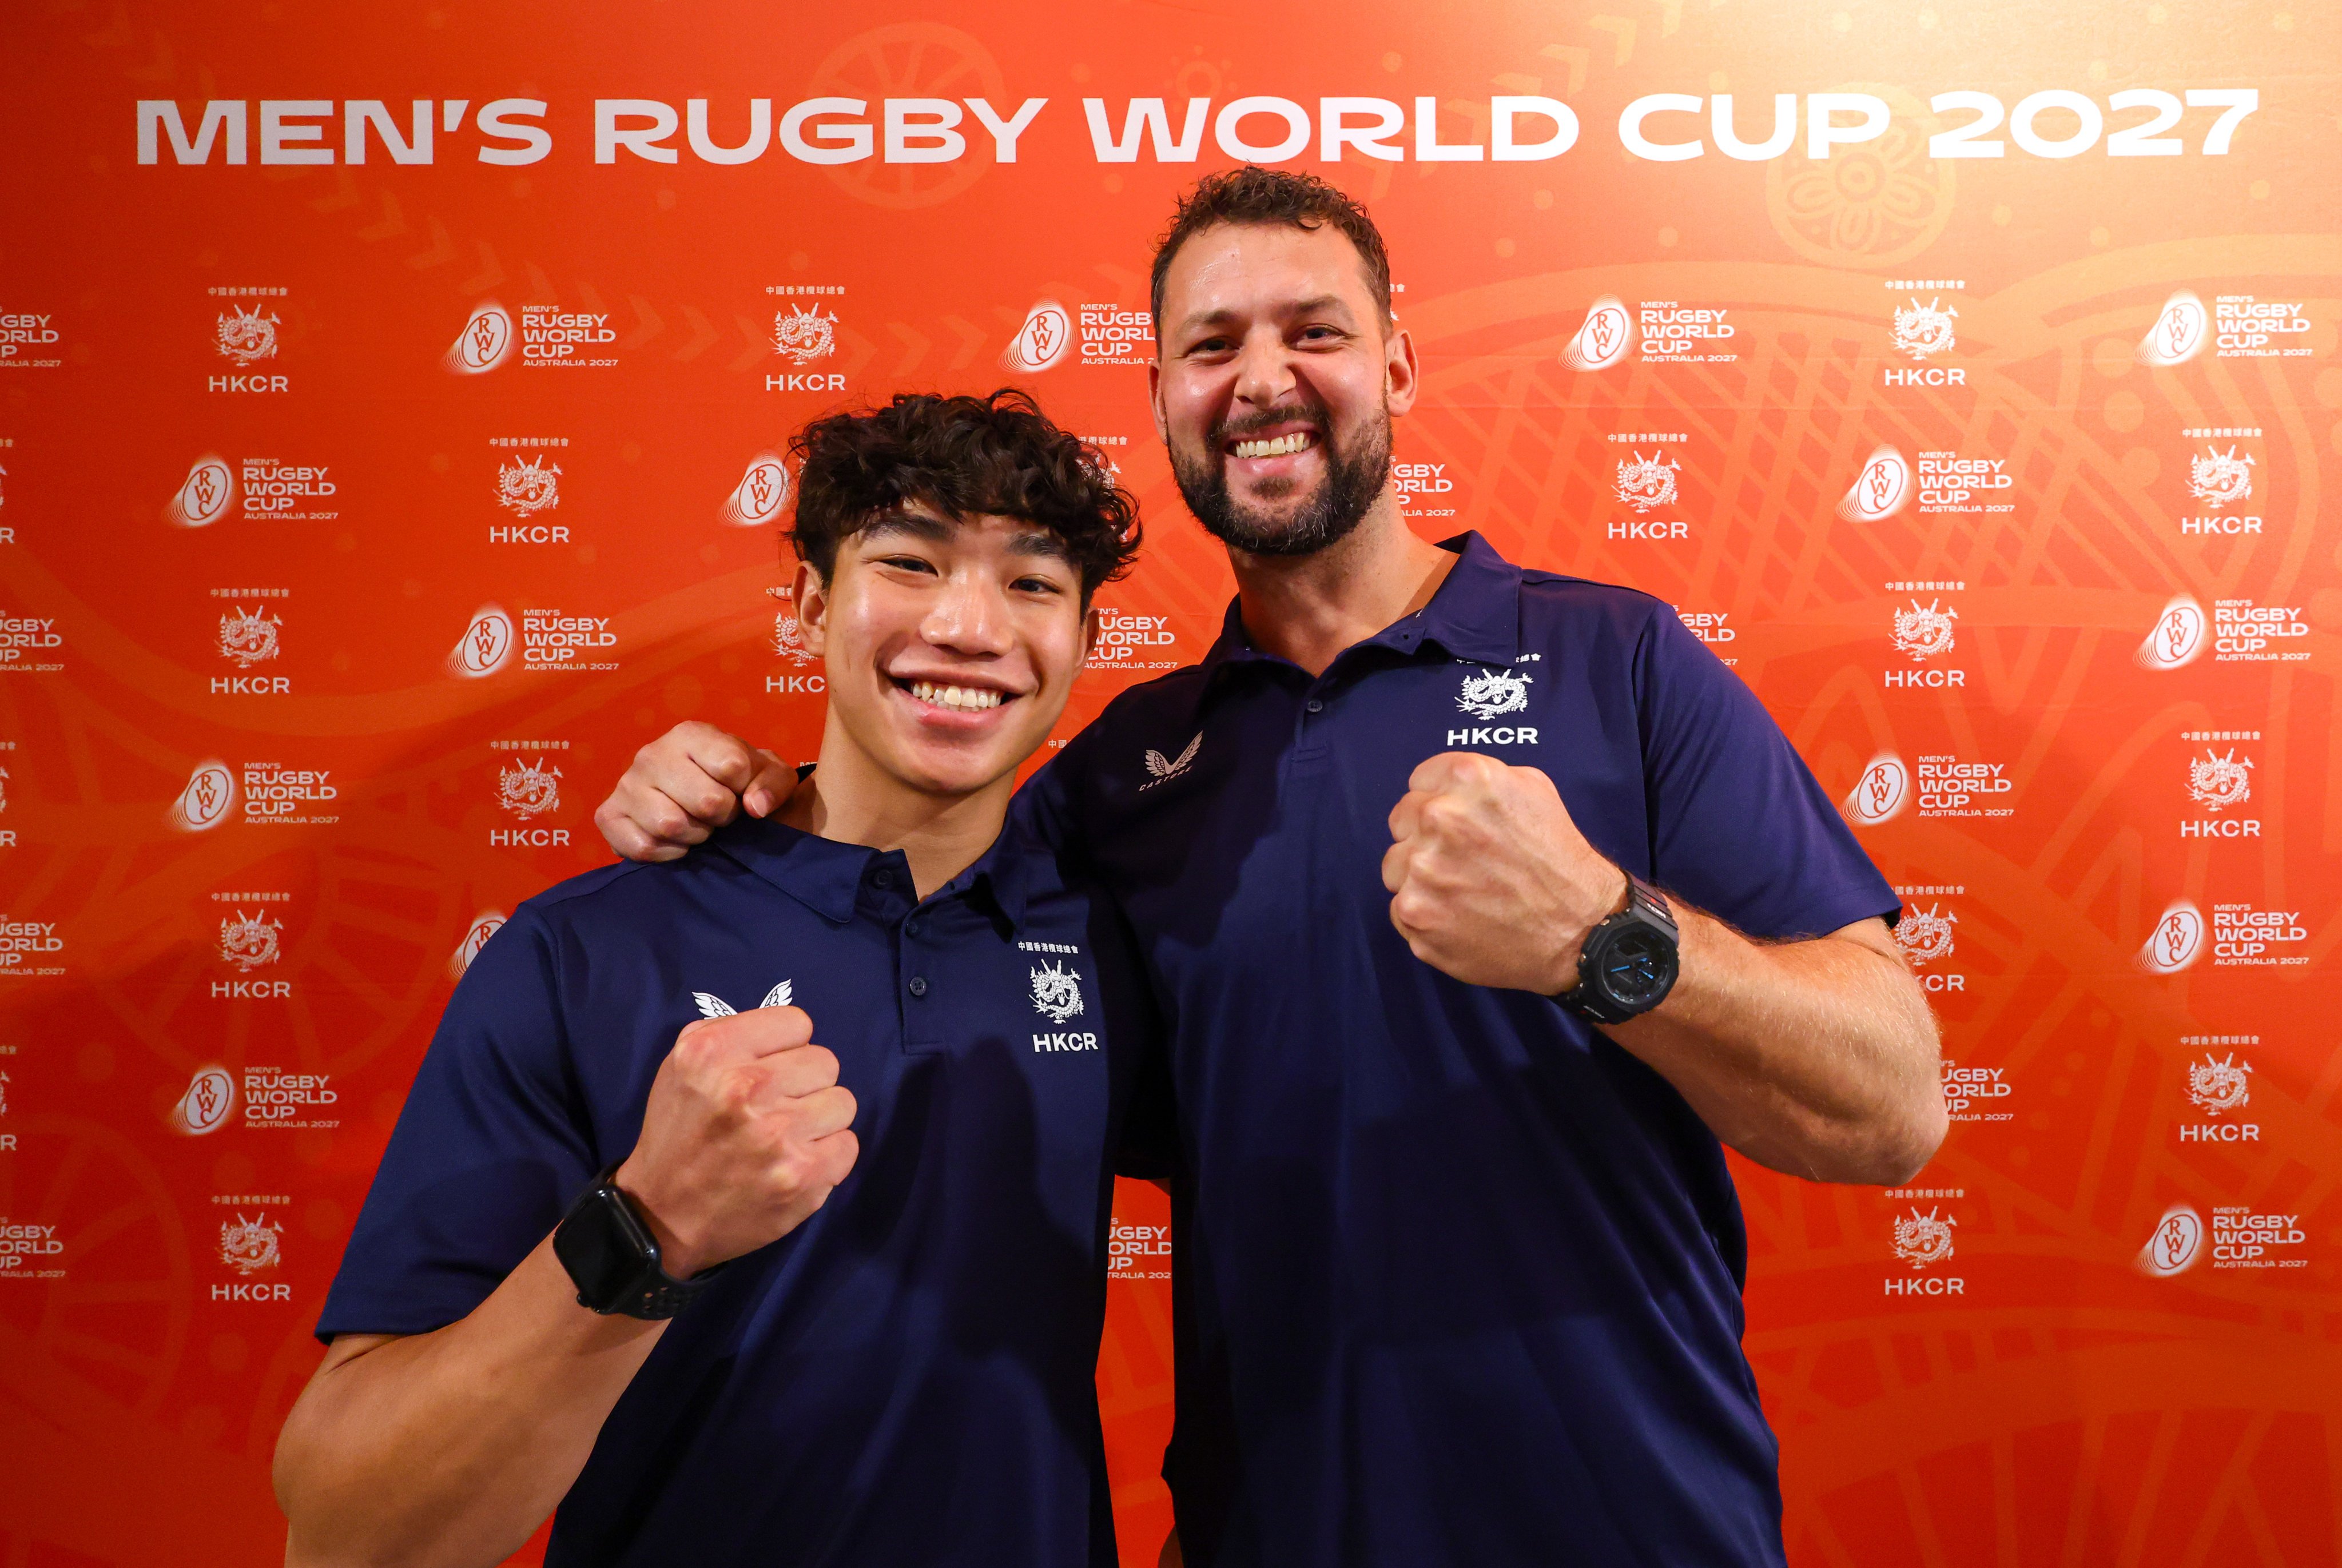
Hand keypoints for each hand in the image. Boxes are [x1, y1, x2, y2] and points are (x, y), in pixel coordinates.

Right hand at [594, 721, 794, 861]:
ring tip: (696, 825)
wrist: (704, 799)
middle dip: (723, 817)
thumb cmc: (739, 783)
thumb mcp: (770, 775)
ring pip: (671, 825)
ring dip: (695, 836)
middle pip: (706, 801)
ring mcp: (626, 784)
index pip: (732, 767)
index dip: (745, 790)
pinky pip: (642, 847)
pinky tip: (675, 842)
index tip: (739, 791)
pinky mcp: (608, 815)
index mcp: (691, 734)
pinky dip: (667, 854)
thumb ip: (774, 783)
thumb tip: (755, 807)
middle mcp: (652, 753)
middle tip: (718, 814)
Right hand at [613, 1005, 858, 1275]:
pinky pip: (848, 1144)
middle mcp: (746, 1088)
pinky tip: (795, 1163)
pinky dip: (827, 1155)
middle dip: (804, 1084)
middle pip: (825, 1062)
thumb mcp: (681, 1066)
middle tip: (776, 1108)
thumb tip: (787, 1030)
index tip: (769, 1069)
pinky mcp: (802, 1175)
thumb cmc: (679, 1135)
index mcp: (713, 1052)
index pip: (797, 1023)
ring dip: (819, 1120)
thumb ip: (732, 1033)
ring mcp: (778, 1134)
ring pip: (843, 1102)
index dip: (786, 1048)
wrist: (663, 1217)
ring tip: (785, 1137)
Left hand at [1381, 752, 1629, 993]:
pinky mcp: (1415, 914)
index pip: (1420, 781)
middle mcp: (1440, 818)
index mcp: (1468, 779)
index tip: (1457, 820)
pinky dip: (1425, 913)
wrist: (1579, 930)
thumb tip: (1442, 785)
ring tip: (1463, 890)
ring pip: (1395, 865)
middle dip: (1425, 835)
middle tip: (1462, 858)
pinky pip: (1400, 907)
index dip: (1439, 800)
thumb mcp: (1534, 789)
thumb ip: (1480, 778)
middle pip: (1403, 819)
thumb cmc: (1559, 859)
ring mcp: (1422, 870)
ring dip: (1420, 875)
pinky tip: (1459, 916)